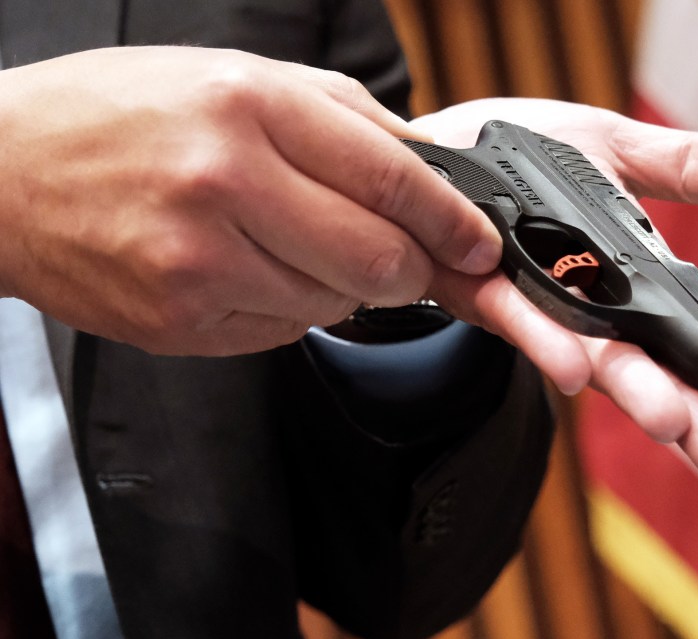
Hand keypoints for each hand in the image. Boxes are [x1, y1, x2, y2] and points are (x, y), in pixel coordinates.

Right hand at [0, 47, 501, 354]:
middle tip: (403, 255)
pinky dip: (292, 304)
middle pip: (381, 260)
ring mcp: (199, 264)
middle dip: (411, 266)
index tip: (478, 243)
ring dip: (343, 283)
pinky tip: (247, 267)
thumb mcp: (236, 78)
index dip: (452, 221)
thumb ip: (343, 120)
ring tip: (289, 241)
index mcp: (248, 107)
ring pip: (340, 304)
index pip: (392, 180)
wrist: (3, 173)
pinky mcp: (182, 322)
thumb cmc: (121, 115)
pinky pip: (287, 330)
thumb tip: (430, 173)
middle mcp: (224, 185)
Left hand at [414, 99, 697, 474]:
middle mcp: (582, 303)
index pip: (679, 337)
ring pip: (584, 353)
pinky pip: (515, 318)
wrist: (438, 142)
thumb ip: (689, 168)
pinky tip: (575, 370)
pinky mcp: (480, 286)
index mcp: (623, 277)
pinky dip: (545, 342)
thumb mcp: (617, 150)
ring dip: (627, 387)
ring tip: (669, 422)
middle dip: (681, 409)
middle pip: (639, 363)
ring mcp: (533, 301)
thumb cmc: (524, 151)